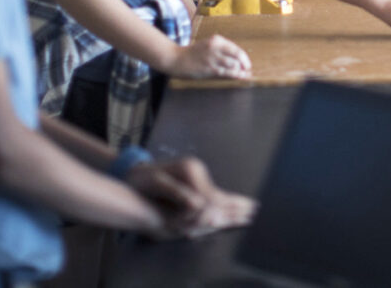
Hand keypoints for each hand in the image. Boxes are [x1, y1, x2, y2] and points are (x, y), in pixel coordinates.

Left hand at [129, 157, 256, 238]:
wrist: (135, 171)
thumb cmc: (143, 179)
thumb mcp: (157, 183)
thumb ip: (177, 193)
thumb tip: (196, 204)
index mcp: (190, 171)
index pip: (209, 194)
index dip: (217, 208)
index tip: (226, 218)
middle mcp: (197, 171)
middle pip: (218, 192)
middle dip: (235, 202)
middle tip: (254, 208)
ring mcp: (197, 174)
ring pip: (217, 193)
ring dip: (232, 202)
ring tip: (250, 206)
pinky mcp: (195, 178)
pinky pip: (211, 193)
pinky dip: (223, 200)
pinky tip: (229, 204)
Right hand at [164, 34, 252, 79]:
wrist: (176, 59)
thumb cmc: (193, 54)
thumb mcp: (208, 45)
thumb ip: (221, 49)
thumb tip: (237, 59)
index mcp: (216, 40)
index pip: (236, 48)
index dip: (244, 57)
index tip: (247, 63)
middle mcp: (216, 47)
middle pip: (237, 55)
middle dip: (245, 64)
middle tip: (248, 70)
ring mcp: (212, 58)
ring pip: (233, 64)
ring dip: (240, 70)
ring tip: (243, 75)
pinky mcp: (209, 68)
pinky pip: (226, 72)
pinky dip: (235, 75)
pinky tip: (239, 77)